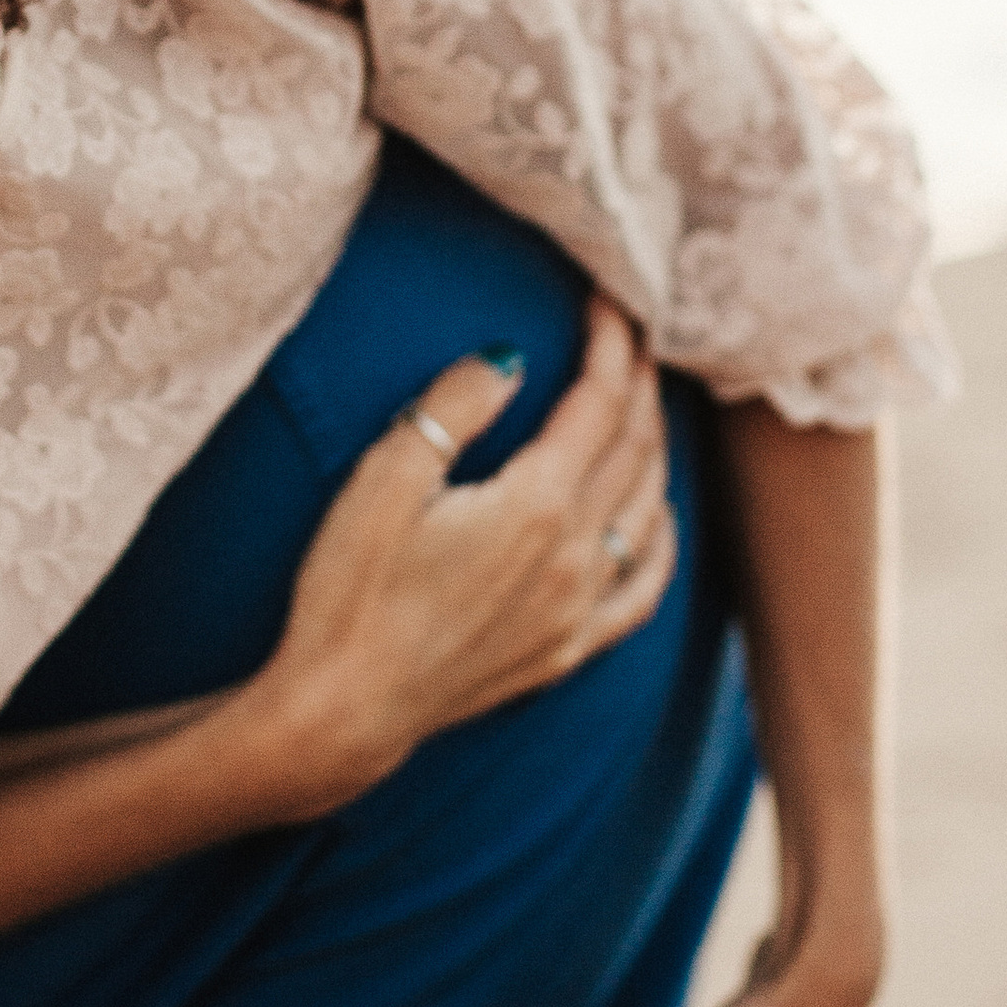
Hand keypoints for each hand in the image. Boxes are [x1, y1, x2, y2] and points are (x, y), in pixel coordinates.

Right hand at [237, 301, 675, 818]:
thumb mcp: (385, 479)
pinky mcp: (567, 650)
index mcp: (536, 506)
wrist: (343, 708)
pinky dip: (663, 539)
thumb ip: (455, 407)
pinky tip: (659, 514)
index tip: (611, 298)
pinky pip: (644, 588)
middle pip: (634, 448)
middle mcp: (575, 557)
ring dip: (654, 445)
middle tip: (633, 332)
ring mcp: (578, 609)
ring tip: (642, 400)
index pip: (599, 403)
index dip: (611, 343)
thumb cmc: (350, 588)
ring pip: (649, 509)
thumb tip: (511, 357)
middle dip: (639, 381)